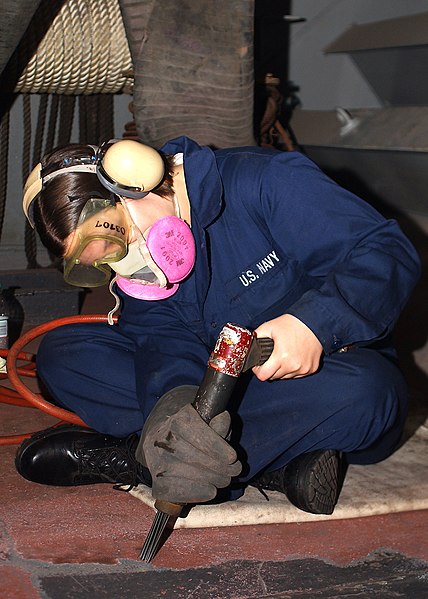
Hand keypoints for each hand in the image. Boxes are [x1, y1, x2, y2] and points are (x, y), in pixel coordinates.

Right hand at [136, 386, 241, 504]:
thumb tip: (223, 418)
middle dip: (220, 467)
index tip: (233, 457)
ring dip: (212, 480)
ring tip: (225, 479)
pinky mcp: (154, 479)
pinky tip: (210, 491)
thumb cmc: (191, 431)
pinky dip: (195, 493)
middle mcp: (162, 439)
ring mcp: (155, 460)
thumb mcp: (205, 421)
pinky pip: (174, 491)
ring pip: (187, 475)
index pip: (197, 434)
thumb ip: (216, 423)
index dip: (217, 447)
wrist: (162, 438)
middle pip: (195, 457)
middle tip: (236, 470)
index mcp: (177, 420)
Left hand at [252, 314, 322, 380]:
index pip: (264, 376)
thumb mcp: (270, 327)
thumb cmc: (293, 324)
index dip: (258, 371)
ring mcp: (303, 369)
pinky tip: (294, 357)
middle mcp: (293, 366)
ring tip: (284, 355)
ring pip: (285, 377)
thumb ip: (257, 336)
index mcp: (281, 357)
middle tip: (272, 358)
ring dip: (282, 369)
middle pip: (274, 377)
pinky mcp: (311, 369)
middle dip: (270, 369)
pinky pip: (297, 374)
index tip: (258, 366)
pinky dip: (294, 369)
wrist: (314, 322)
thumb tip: (248, 344)